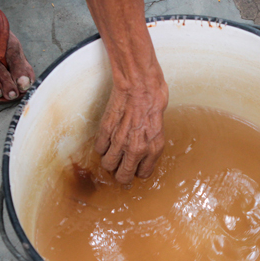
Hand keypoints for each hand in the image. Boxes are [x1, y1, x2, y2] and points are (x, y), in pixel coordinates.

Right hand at [94, 62, 168, 183]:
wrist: (140, 84)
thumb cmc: (154, 101)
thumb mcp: (160, 128)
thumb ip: (151, 145)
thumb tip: (144, 156)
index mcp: (153, 149)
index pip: (143, 174)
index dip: (138, 172)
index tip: (135, 169)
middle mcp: (136, 149)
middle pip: (122, 176)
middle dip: (121, 175)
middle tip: (121, 169)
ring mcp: (119, 140)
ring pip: (108, 165)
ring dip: (110, 162)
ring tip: (113, 155)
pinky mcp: (106, 130)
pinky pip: (99, 148)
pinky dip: (102, 147)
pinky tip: (107, 141)